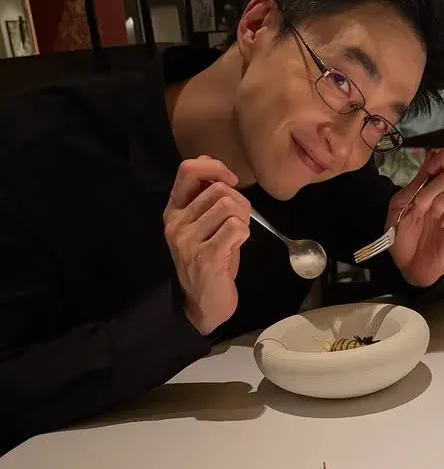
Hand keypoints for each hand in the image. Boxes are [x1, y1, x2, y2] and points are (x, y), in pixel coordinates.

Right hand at [163, 156, 249, 335]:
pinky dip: (244, 233)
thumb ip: (205, 198)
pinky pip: (236, 227)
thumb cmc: (209, 261)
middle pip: (218, 190)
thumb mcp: (203, 225)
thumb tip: (212, 165)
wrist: (204, 303)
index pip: (188, 170)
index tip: (231, 181)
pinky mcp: (206, 257)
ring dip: (243, 218)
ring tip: (236, 235)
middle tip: (239, 222)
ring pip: (228, 206)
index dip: (215, 167)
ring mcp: (188, 241)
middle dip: (239, 202)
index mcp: (174, 211)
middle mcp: (176, 223)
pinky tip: (236, 245)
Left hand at [388, 145, 443, 286]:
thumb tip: (432, 154)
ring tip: (433, 215)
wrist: (408, 265)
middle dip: (432, 189)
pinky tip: (443, 224)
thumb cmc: (402, 237)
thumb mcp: (400, 206)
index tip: (439, 163)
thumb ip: (416, 182)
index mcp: (428, 185)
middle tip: (420, 207)